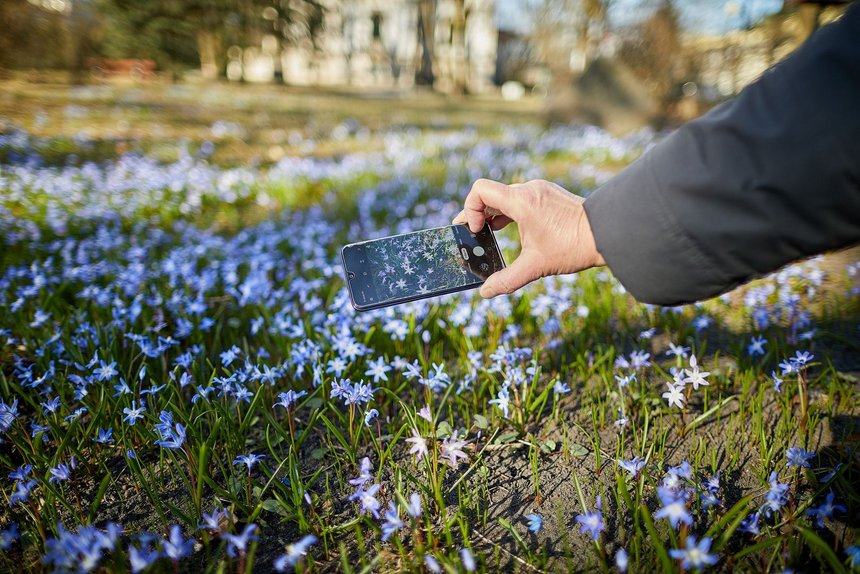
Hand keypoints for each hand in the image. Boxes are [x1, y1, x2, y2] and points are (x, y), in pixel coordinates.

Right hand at [452, 179, 604, 297]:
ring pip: (505, 196)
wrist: (609, 233)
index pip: (480, 190)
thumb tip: (485, 292)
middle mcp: (529, 190)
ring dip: (492, 213)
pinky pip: (519, 198)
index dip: (469, 209)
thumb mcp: (536, 267)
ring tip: (487, 233)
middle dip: (477, 214)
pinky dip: (508, 211)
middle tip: (472, 234)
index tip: (476, 230)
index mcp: (522, 201)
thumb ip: (506, 280)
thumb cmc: (574, 247)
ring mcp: (540, 190)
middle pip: (490, 194)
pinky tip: (509, 229)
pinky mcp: (549, 195)